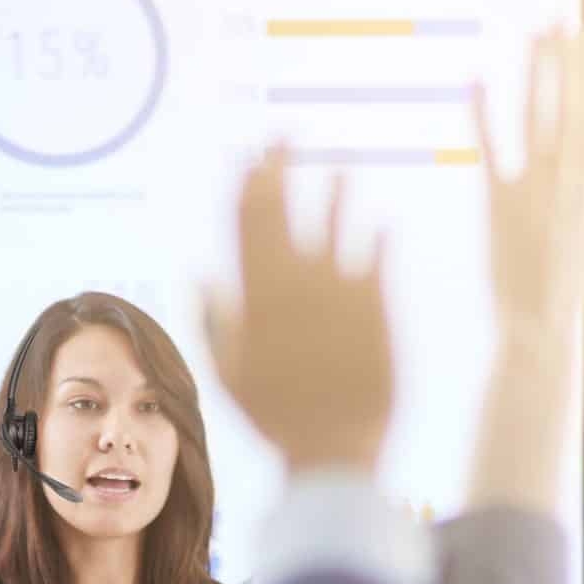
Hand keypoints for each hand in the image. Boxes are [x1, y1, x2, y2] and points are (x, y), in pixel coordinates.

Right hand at [203, 148, 392, 474]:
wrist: (333, 449)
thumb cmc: (278, 417)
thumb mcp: (230, 374)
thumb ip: (215, 320)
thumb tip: (199, 273)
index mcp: (253, 298)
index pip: (243, 224)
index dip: (245, 183)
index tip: (248, 155)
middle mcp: (291, 285)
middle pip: (284, 209)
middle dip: (281, 165)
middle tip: (284, 134)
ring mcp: (335, 290)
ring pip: (335, 222)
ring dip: (336, 191)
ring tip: (343, 167)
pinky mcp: (375, 304)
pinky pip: (377, 254)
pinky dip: (379, 234)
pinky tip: (384, 218)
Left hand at [476, 25, 583, 345]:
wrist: (536, 326)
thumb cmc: (578, 284)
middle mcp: (567, 179)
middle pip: (569, 104)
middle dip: (566, 59)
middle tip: (558, 17)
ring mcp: (532, 189)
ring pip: (535, 117)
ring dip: (534, 72)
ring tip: (531, 33)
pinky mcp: (496, 205)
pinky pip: (488, 151)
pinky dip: (482, 115)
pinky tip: (475, 80)